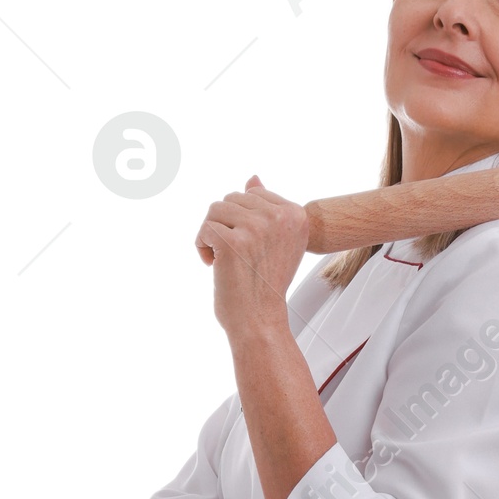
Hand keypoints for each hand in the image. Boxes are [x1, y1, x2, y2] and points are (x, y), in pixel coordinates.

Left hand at [195, 176, 309, 340]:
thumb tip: (253, 178)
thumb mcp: (274, 241)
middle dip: (227, 226)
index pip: (252, 193)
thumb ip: (266, 208)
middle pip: (232, 198)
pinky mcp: (232, 242)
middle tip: (239, 257)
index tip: (254, 248)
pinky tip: (214, 266)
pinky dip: (202, 248)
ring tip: (227, 259)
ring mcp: (256, 229)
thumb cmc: (265, 284)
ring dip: (214, 235)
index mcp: (296, 214)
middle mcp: (280, 218)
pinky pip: (204, 229)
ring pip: (215, 210)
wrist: (260, 321)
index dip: (244, 221)